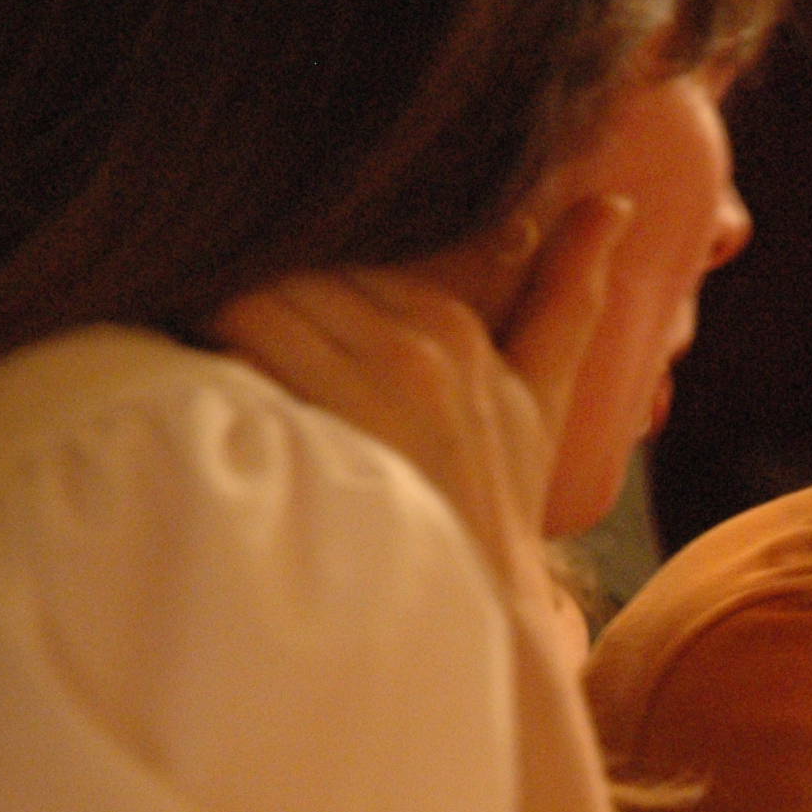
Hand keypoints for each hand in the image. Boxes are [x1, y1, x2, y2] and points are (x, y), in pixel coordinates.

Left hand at [213, 196, 632, 631]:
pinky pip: (237, 338)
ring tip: (200, 346)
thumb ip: (571, 289)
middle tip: (211, 302)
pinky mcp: (321, 420)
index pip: (353, 249)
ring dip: (221, 310)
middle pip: (300, 267)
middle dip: (258, 280)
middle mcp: (417, 342)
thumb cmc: (499, 502)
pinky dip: (210, 348)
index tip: (277, 301)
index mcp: (458, 325)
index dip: (302, 267)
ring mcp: (369, 380)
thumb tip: (612, 199)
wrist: (483, 612)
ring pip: (261, 292)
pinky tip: (200, 379)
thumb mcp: (545, 392)